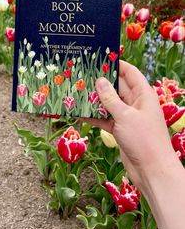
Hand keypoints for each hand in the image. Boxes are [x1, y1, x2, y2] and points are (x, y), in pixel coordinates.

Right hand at [84, 60, 178, 190]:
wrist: (152, 171)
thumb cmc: (143, 140)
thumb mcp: (125, 116)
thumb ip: (111, 98)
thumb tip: (100, 80)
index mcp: (143, 94)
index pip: (130, 72)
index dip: (116, 63)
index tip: (100, 57)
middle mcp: (135, 103)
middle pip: (116, 87)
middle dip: (100, 81)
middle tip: (81, 74)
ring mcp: (127, 116)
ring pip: (109, 103)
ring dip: (95, 99)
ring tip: (76, 90)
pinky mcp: (120, 129)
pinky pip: (105, 118)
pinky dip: (94, 115)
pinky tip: (79, 112)